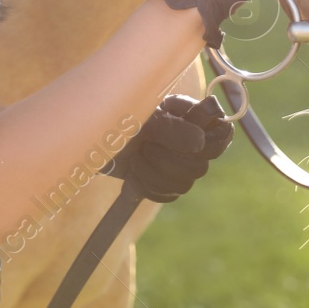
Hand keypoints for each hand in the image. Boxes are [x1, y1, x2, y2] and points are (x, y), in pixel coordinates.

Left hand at [98, 95, 232, 202]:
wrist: (86, 139)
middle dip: (168, 160)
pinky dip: (149, 187)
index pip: (222, 132)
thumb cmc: (112, 117)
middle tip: (145, 146)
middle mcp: (187, 136)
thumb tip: (200, 142)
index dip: (210, 143)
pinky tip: (134, 174)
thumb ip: (172, 128)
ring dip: (154, 173)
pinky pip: (170, 194)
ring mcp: (176, 160)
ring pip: (185, 182)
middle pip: (201, 164)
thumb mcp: (141, 117)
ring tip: (135, 159)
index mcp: (188, 113)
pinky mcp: (162, 180)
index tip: (191, 144)